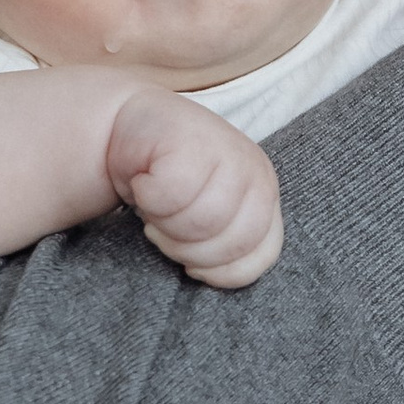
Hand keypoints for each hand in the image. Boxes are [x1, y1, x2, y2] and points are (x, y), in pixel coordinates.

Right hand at [107, 89, 283, 288]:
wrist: (137, 126)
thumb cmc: (173, 180)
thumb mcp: (209, 216)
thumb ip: (227, 243)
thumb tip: (214, 277)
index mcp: (266, 196)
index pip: (262, 255)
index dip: (221, 272)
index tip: (192, 265)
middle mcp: (256, 172)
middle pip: (231, 243)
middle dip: (186, 250)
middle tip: (164, 230)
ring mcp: (229, 152)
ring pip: (201, 221)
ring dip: (164, 224)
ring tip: (156, 207)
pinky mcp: (192, 139)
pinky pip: (170, 195)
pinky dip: (148, 196)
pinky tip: (144, 182)